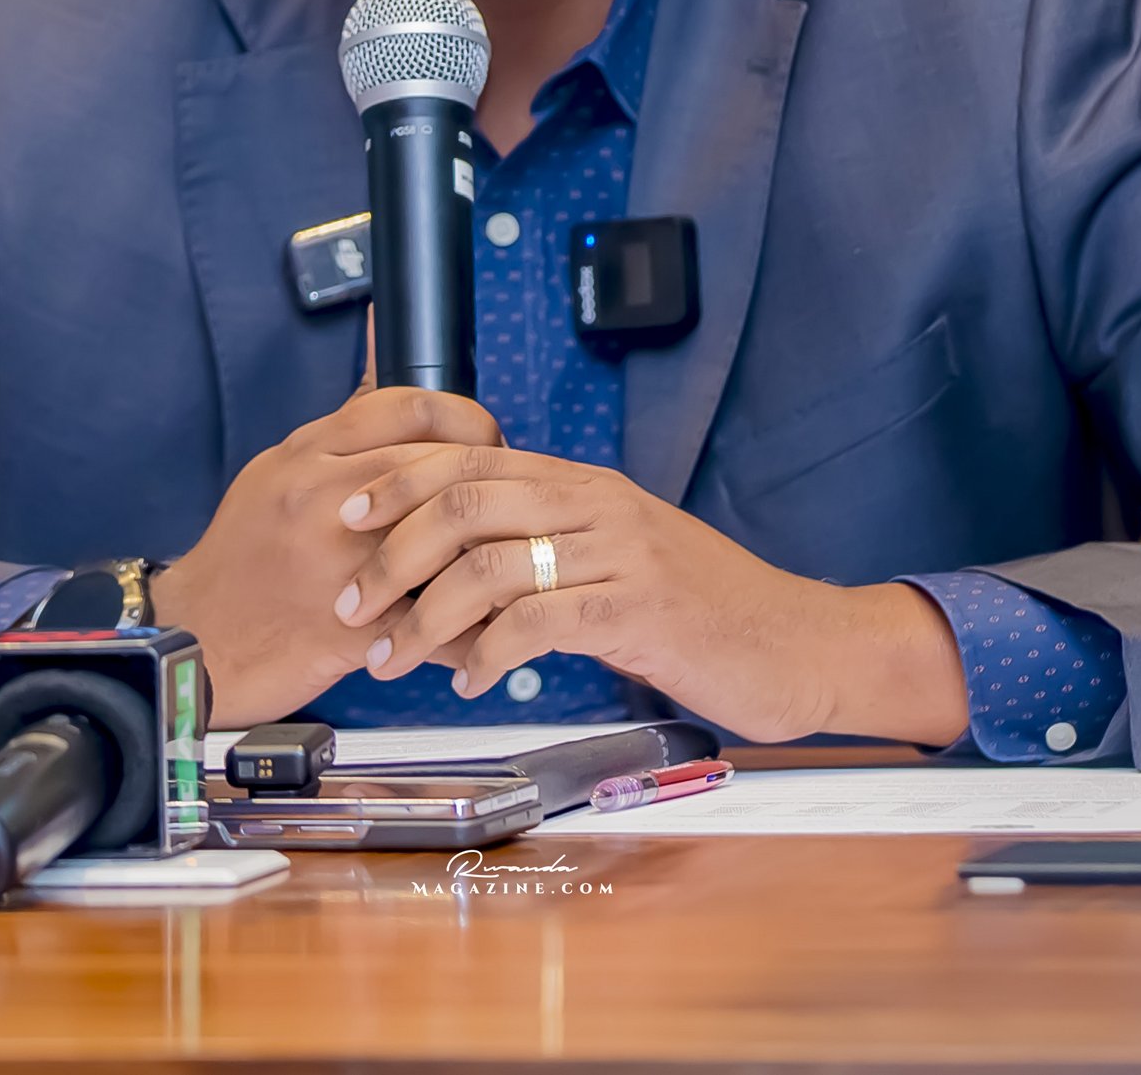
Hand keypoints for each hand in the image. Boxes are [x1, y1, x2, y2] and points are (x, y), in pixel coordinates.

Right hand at [148, 384, 503, 724]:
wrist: (193, 638)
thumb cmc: (238, 562)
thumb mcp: (275, 475)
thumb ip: (333, 437)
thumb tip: (379, 378)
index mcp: (307, 454)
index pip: (406, 405)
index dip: (465, 417)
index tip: (486, 439)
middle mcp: (321, 495)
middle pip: (435, 462)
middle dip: (488, 478)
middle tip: (507, 497)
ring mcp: (337, 559)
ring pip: (443, 531)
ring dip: (489, 543)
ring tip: (506, 553)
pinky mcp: (350, 623)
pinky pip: (433, 620)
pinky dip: (471, 626)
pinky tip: (490, 625)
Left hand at [331, 448, 973, 745]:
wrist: (796, 643)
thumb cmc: (701, 611)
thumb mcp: (616, 561)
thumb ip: (547, 549)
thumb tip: (457, 567)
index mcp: (583, 485)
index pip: (471, 460)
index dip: (398, 483)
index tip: (343, 516)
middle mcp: (596, 504)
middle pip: (465, 500)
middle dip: (391, 552)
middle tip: (351, 603)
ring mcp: (620, 553)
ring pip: (491, 561)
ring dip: (425, 615)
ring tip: (392, 659)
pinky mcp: (640, 610)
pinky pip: (541, 621)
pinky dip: (489, 652)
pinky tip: (468, 679)